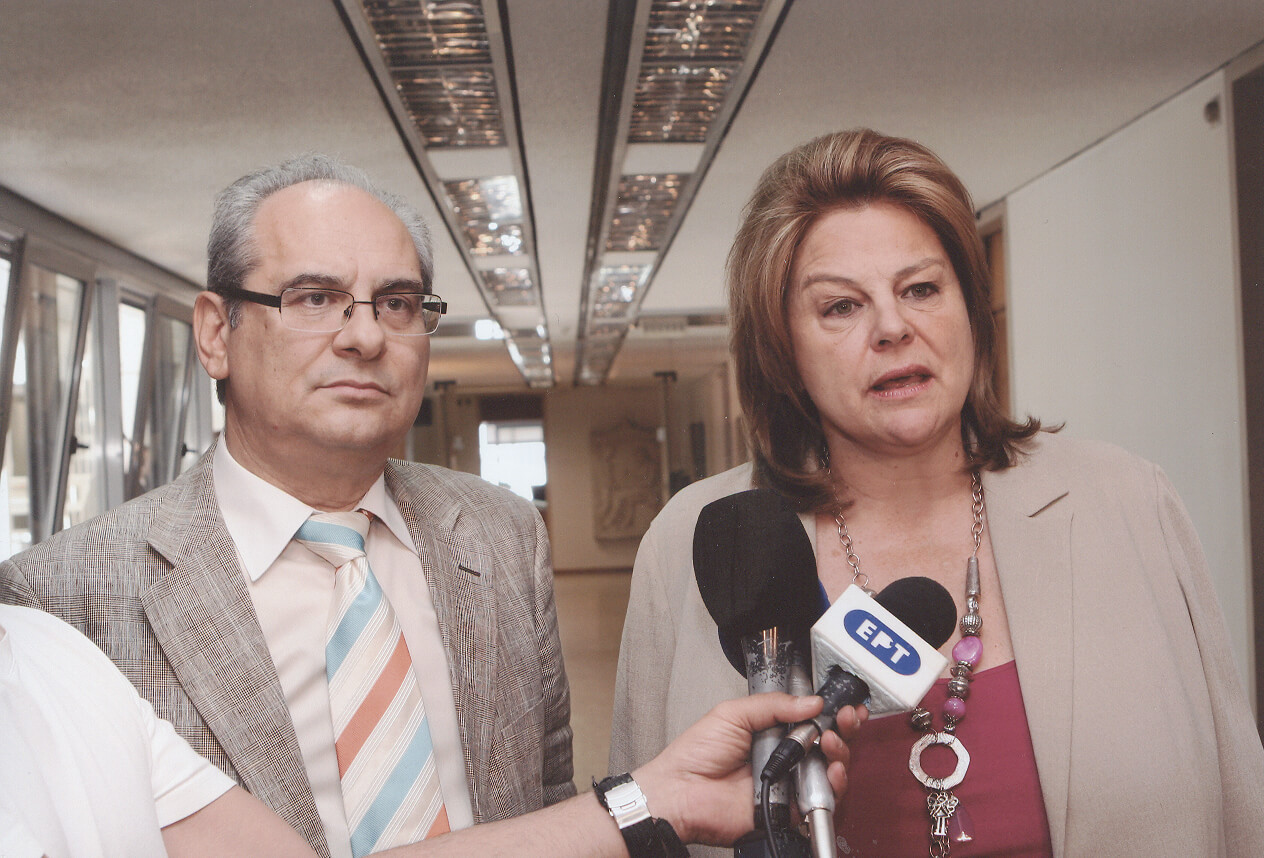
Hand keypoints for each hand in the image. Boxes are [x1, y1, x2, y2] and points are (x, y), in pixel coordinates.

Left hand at [632, 693, 865, 845]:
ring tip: (831, 742)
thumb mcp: (733, 714)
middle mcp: (784, 758)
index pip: (812, 720)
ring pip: (831, 771)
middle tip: (845, 718)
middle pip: (828, 745)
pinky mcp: (789, 811)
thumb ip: (773, 705)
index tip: (844, 702)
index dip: (832, 712)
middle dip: (844, 728)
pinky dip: (832, 787)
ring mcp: (789, 785)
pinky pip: (820, 801)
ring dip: (840, 754)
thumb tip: (811, 701)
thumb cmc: (695, 756)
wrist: (680, 792)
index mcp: (772, 733)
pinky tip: (830, 771)